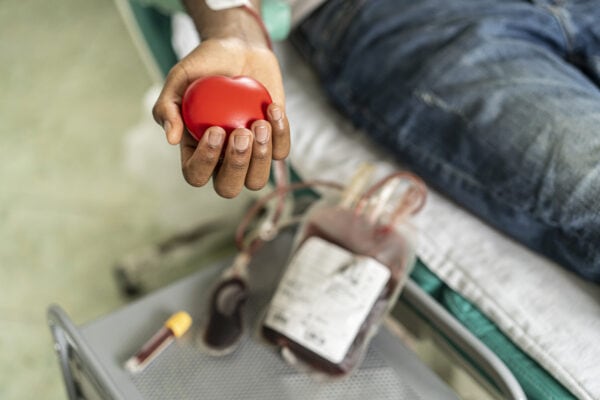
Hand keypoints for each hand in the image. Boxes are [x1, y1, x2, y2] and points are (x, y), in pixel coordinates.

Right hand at [152, 37, 289, 197]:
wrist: (237, 49)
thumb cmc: (204, 66)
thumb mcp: (179, 78)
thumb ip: (167, 106)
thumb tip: (171, 139)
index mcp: (196, 151)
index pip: (196, 175)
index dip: (205, 161)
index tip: (215, 130)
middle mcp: (223, 159)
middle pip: (228, 188)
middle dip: (237, 164)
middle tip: (239, 132)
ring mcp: (250, 153)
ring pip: (256, 180)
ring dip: (261, 157)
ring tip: (259, 123)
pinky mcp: (274, 141)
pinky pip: (280, 152)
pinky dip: (280, 133)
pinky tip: (272, 107)